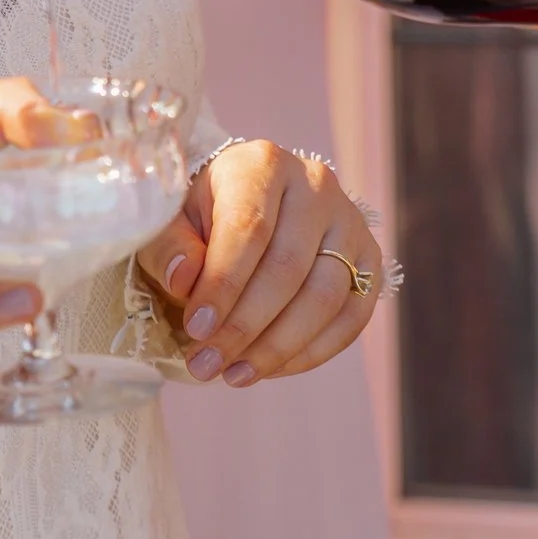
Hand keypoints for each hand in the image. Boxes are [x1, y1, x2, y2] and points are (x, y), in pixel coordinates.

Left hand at [138, 141, 381, 386]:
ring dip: (278, 347)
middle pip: (288, 267)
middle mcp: (315, 184)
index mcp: (262, 164)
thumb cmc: (199, 217)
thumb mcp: (168, 222)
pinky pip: (353, 317)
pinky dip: (312, 352)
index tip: (195, 329)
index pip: (248, 229)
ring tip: (233, 375)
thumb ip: (169, 247)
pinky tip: (271, 369)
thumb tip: (185, 280)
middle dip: (244, 327)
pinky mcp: (369, 259)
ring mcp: (350, 222)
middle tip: (206, 364)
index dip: (222, 285)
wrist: (244, 208)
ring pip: (325, 297)